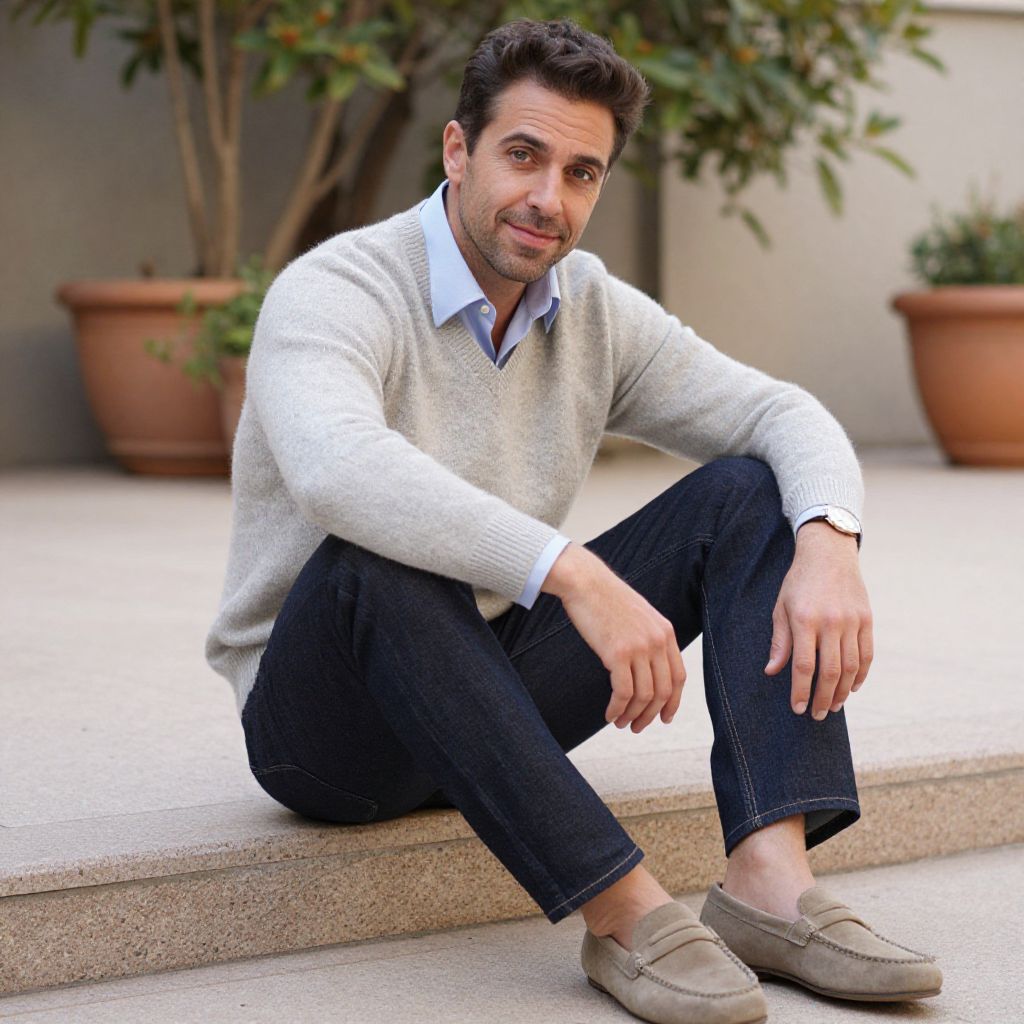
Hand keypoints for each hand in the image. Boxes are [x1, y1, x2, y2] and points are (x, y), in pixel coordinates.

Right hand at [542, 544, 685, 731]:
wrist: (585, 581)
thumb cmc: (605, 598)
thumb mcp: (638, 616)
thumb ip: (648, 638)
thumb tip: (647, 667)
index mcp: (665, 632)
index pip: (678, 677)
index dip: (673, 702)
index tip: (664, 718)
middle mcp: (657, 641)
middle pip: (663, 691)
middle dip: (651, 715)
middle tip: (637, 727)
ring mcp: (639, 647)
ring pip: (644, 695)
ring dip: (633, 715)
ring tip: (620, 723)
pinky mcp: (618, 653)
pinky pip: (623, 692)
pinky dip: (617, 708)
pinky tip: (609, 714)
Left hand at [764, 522, 873, 718]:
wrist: (828, 554)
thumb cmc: (798, 582)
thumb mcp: (781, 607)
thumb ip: (780, 641)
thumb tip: (772, 671)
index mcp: (804, 620)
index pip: (803, 666)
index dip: (800, 691)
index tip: (798, 708)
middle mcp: (830, 622)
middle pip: (830, 672)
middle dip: (823, 698)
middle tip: (818, 715)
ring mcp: (852, 621)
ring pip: (851, 667)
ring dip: (843, 691)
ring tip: (834, 705)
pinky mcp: (867, 619)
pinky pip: (867, 654)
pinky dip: (861, 675)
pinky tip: (852, 687)